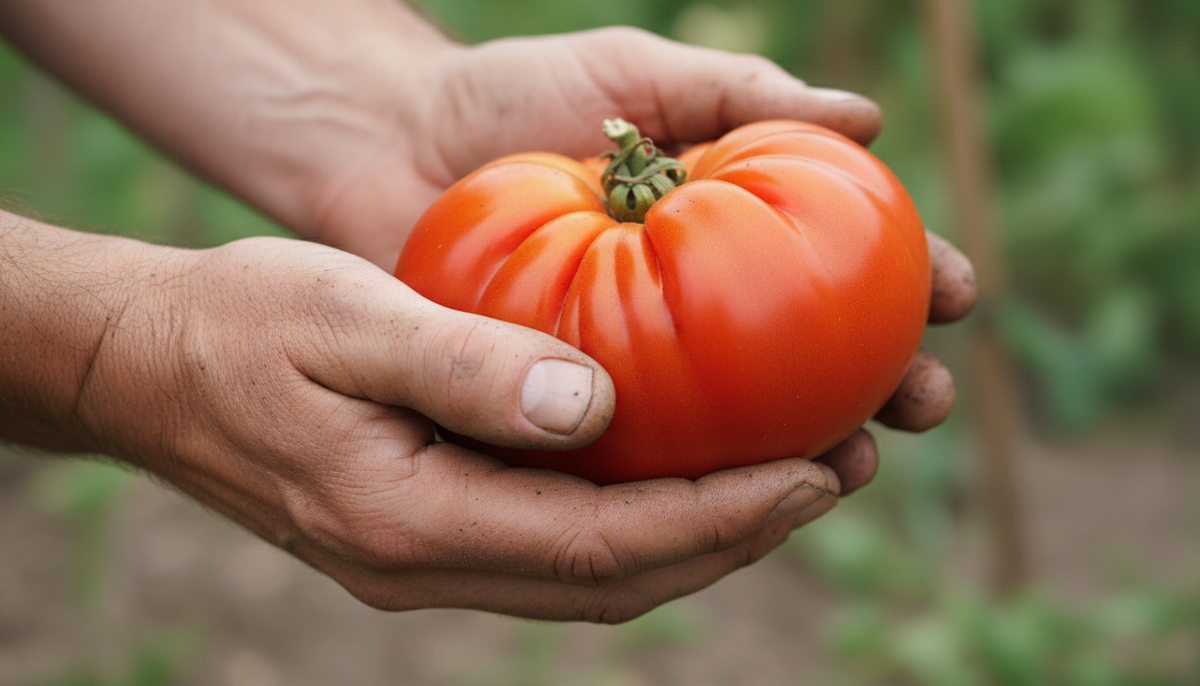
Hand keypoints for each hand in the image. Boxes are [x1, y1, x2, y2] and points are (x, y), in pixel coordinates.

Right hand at [62, 235, 843, 621]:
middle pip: (616, 582)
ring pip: (593, 577)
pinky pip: (558, 548)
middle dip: (737, 536)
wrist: (150, 366)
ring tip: (790, 477)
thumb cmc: (242, 324)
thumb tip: (593, 405)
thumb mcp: (346, 319)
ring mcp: (426, 560)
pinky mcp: (426, 533)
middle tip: (835, 472)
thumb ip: (465, 365)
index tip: (814, 471)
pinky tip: (679, 472)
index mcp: (413, 522)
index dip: (721, 517)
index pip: (603, 546)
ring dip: (699, 537)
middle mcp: (427, 564)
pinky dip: (637, 523)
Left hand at [308, 26, 976, 493]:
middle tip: (923, 404)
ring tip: (851, 462)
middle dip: (882, 383)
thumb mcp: (631, 74)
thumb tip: (870, 120)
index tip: (957, 297)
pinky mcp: (568, 405)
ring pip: (743, 424)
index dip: (908, 279)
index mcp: (723, 227)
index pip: (839, 259)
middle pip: (813, 356)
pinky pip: (641, 452)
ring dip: (809, 447)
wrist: (387, 143)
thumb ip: (737, 92)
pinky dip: (693, 476)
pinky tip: (734, 490)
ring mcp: (635, 364)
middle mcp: (692, 305)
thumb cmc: (512, 96)